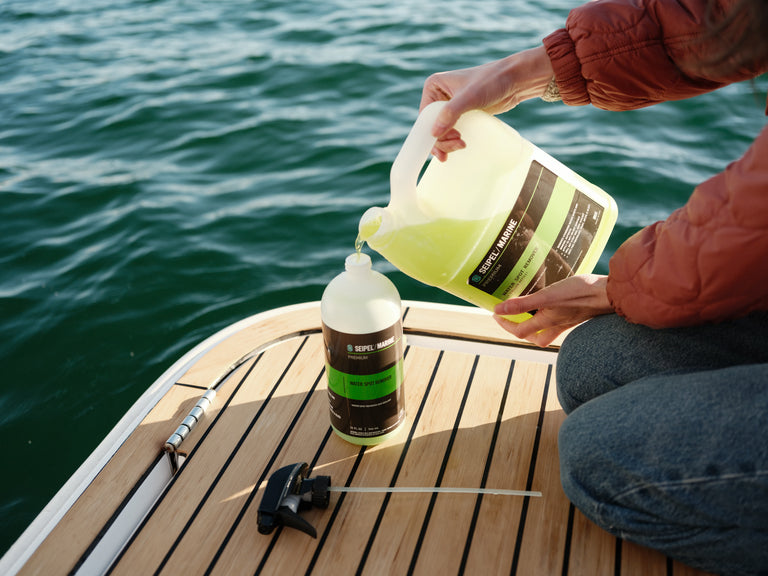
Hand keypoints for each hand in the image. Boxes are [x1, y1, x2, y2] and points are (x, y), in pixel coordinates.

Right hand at [419, 46, 553, 160]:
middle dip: (442, 140)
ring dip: (447, 143)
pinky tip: (458, 146)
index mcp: (434, 86)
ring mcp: (449, 105)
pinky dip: (452, 140)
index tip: (448, 141)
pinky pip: (451, 131)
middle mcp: (438, 95)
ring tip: (461, 145)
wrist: (514, 80)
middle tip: (458, 145)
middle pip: (432, 126)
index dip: (433, 131)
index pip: (425, 116)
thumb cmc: (492, 81)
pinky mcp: (461, 113)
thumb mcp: (470, 97)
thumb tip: (434, 134)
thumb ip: (450, 114)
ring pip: (441, 131)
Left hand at [493, 274, 612, 346]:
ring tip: (530, 311)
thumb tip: (498, 310)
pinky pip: (561, 321)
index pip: (520, 331)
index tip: (496, 313)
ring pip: (548, 331)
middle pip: (535, 337)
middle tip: (512, 317)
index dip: (505, 324)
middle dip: (521, 330)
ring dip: (536, 325)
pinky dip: (552, 316)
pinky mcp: (579, 314)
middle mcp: (557, 325)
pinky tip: (554, 303)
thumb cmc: (580, 294)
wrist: (611, 294)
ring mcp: (570, 321)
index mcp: (547, 321)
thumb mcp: (547, 296)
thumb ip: (523, 303)